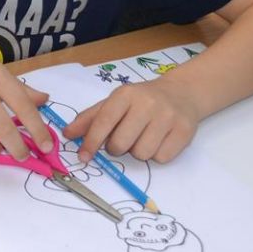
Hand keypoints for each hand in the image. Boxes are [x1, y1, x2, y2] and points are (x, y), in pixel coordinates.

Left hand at [67, 77, 200, 162]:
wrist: (182, 93)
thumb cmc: (141, 100)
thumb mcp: (114, 102)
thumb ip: (90, 118)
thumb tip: (67, 134)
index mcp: (126, 95)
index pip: (103, 122)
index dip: (91, 142)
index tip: (83, 157)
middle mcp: (147, 104)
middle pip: (121, 144)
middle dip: (116, 148)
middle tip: (121, 140)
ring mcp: (168, 117)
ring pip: (142, 154)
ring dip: (137, 151)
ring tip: (142, 137)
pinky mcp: (185, 131)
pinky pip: (161, 158)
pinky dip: (157, 154)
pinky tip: (159, 140)